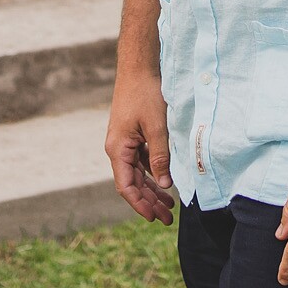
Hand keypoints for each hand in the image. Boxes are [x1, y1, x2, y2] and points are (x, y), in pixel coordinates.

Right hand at [105, 70, 173, 224]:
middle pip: (133, 183)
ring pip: (138, 174)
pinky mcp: (133, 135)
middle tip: (168, 219)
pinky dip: (154, 173)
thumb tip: (165, 184)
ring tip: (170, 206)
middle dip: (149, 201)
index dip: (140, 204)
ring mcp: (125, 142)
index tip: (154, 218)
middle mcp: (118, 149)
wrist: (139, 68)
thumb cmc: (145, 94)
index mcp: (117, 149)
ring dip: (153, 189)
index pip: (126, 186)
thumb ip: (160, 157)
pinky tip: (166, 181)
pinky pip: (142, 161)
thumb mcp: (156, 127)